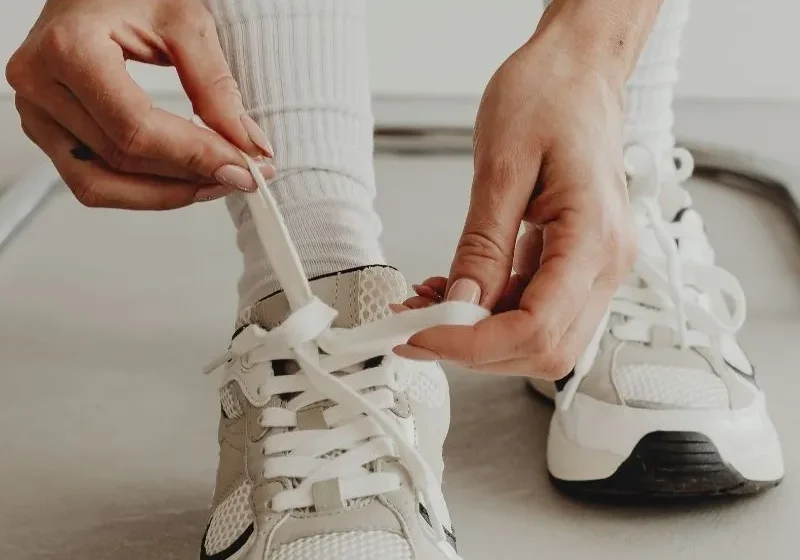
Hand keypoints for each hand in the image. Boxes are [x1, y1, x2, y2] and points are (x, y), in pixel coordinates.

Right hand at [6, 0, 274, 209]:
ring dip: (165, 194)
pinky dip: (140, 189)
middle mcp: (40, 83)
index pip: (136, 128)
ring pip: (101, 184)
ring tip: (215, 183)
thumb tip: (250, 146)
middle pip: (122, 159)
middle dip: (190, 177)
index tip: (243, 169)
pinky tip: (181, 180)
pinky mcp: (46, 128)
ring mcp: (36, 111)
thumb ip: (216, 87)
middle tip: (242, 176)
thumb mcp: (184, 22)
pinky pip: (91, 179)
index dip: (195, 156)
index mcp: (69, 48)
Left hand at [394, 38, 636, 378]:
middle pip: (545, 350)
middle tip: (418, 329)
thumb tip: (462, 304)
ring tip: (429, 305)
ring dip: (481, 335)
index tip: (423, 336)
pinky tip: (455, 290)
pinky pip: (536, 307)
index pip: (536, 328)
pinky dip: (492, 311)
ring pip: (540, 337)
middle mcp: (607, 261)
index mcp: (594, 237)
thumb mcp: (501, 166)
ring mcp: (596, 264)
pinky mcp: (578, 260)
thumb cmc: (550, 96)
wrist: (580, 71)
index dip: (473, 345)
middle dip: (476, 350)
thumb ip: (483, 245)